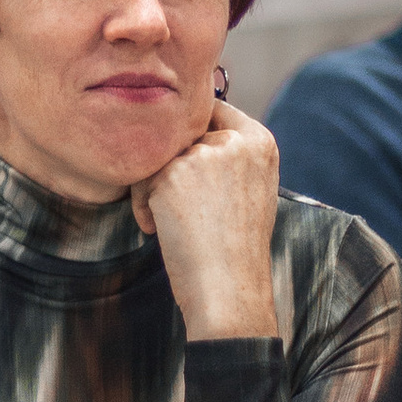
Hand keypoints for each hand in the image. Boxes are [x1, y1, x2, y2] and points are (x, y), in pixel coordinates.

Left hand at [134, 97, 281, 342]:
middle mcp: (235, 141)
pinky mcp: (172, 175)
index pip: (214, 110)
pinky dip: (142, 205)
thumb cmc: (236, 251)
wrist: (229, 290)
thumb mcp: (250, 190)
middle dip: (169, 165)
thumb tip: (187, 134)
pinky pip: (141, 178)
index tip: (184, 161)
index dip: (191, 134)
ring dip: (152, 186)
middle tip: (175, 204)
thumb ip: (228, 156)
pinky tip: (157, 230)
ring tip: (165, 222)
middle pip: (181, 132)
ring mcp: (203, 155)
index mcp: (260, 142)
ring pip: (158, 154)